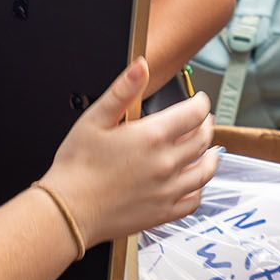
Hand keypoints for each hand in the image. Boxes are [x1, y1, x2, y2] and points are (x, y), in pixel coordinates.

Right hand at [41, 60, 216, 244]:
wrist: (69, 210)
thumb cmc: (77, 166)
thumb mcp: (95, 118)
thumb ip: (123, 89)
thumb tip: (141, 66)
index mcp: (153, 136)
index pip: (194, 113)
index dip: (201, 102)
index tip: (199, 99)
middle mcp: (166, 163)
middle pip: (203, 139)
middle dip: (206, 125)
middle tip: (202, 120)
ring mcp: (168, 190)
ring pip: (205, 171)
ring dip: (211, 156)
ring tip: (209, 150)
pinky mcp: (163, 212)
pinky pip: (193, 201)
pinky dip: (199, 189)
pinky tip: (194, 184)